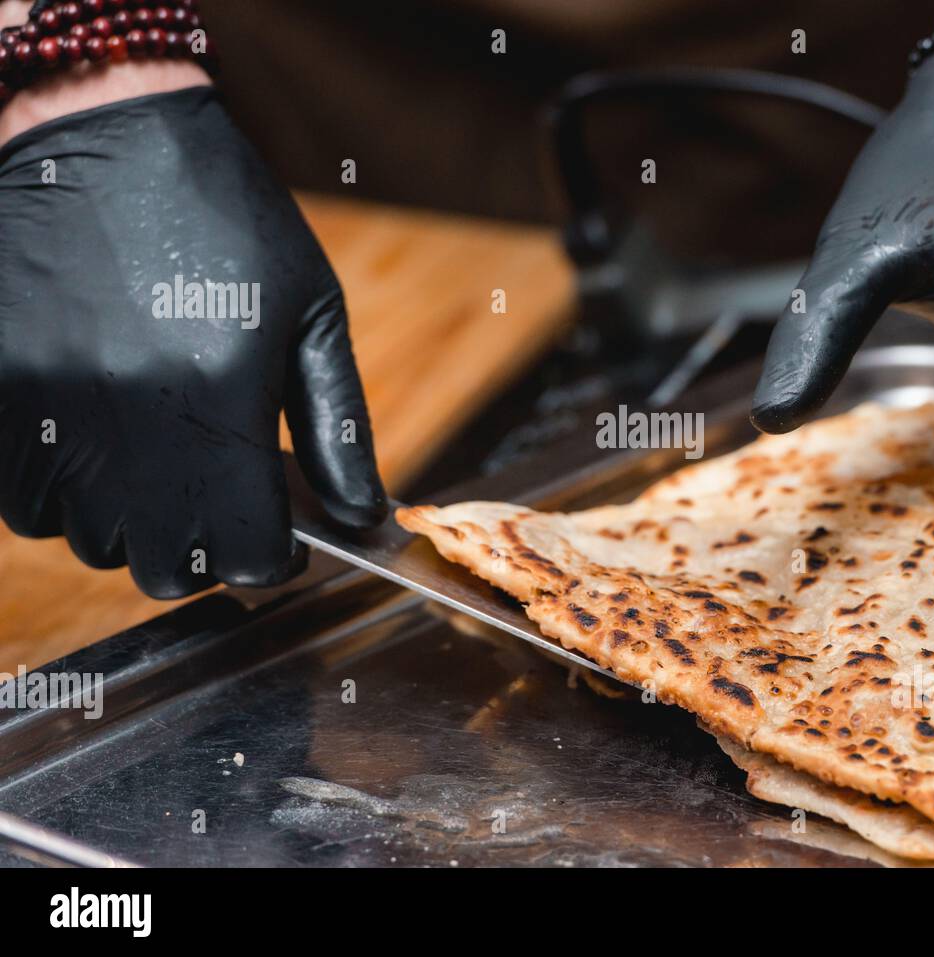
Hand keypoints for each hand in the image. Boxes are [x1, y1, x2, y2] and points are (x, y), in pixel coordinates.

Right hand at [0, 86, 387, 597]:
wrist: (99, 128)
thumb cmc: (226, 218)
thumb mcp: (310, 311)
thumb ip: (339, 427)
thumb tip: (361, 515)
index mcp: (219, 398)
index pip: (244, 555)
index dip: (271, 562)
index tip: (279, 541)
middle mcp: (126, 419)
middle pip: (162, 567)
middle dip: (205, 554)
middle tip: (222, 507)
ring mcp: (46, 408)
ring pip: (88, 541)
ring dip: (134, 524)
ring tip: (161, 461)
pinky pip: (21, 502)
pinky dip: (64, 496)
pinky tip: (100, 442)